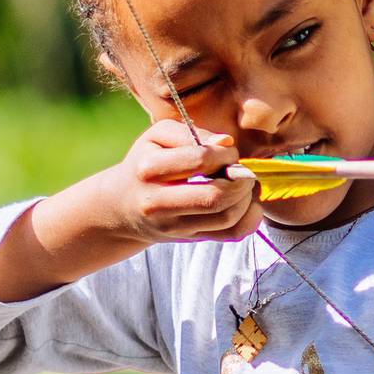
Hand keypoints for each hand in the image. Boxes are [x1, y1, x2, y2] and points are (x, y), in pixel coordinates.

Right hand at [98, 120, 262, 246]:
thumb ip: (191, 133)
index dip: (225, 154)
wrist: (123, 206)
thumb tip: (226, 142)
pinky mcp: (191, 239)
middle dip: (241, 180)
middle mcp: (158, 204)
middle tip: (241, 170)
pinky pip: (232, 235)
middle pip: (216, 197)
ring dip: (246, 197)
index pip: (200, 161)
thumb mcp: (157, 137)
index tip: (229, 152)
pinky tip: (246, 202)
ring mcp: (175, 227)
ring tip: (243, 184)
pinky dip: (250, 219)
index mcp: (149, 170)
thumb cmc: (145, 163)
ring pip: (227, 217)